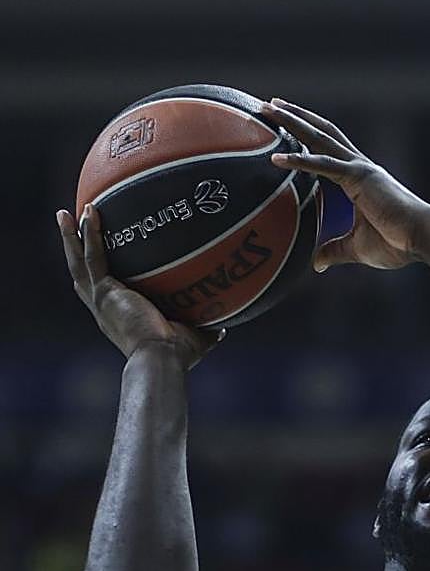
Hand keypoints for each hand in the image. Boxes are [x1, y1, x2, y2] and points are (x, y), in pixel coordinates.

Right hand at [57, 205, 221, 368]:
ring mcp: (101, 298)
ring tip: (63, 214)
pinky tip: (90, 212)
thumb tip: (224, 326)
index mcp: (119, 315)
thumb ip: (206, 328)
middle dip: (74, 249)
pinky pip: (94, 257)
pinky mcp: (104, 292)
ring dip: (71, 237)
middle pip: (82, 272)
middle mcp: (104, 307)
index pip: (105, 288)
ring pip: (79, 262)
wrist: (162, 358)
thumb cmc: (177, 356)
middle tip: (68, 225)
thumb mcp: (194, 338)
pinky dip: (90, 234)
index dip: (99, 273)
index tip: (99, 256)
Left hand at [261, 99, 429, 271]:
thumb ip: (334, 251)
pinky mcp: (359, 178)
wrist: (423, 238)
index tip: (287, 124)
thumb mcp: (357, 248)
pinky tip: (276, 158)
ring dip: (292, 121)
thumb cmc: (397, 243)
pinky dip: (299, 161)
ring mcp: (359, 169)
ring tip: (267, 108)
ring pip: (320, 137)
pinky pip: (323, 166)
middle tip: (269, 104)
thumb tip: (317, 264)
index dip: (308, 136)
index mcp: (360, 179)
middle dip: (295, 116)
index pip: (329, 150)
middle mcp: (359, 167)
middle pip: (321, 133)